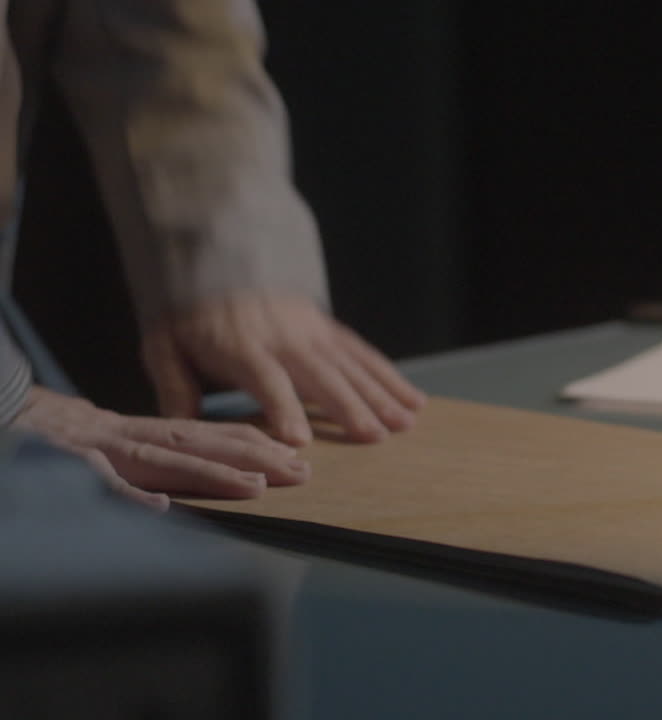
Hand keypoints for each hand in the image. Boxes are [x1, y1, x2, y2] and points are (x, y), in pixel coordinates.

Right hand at [12, 386, 308, 509]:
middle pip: (203, 445)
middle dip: (256, 457)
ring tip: (256, 487)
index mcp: (146, 433)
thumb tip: (201, 473)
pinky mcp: (67, 463)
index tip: (297, 459)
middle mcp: (132, 436)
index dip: (256, 447)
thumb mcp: (117, 442)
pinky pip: (99, 480)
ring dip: (212, 473)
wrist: (7, 415)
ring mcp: (101, 449)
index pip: (211, 437)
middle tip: (302, 472)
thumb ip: (159, 454)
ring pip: (164, 459)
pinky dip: (128, 492)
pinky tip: (158, 508)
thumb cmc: (63, 435)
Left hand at [141, 294, 426, 445]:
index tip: (299, 439)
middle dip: (348, 405)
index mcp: (240, 346)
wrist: (214, 261)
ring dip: (380, 394)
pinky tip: (412, 398)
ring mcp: (311, 330)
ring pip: (350, 364)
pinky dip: (389, 375)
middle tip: (374, 435)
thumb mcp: (164, 346)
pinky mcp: (328, 328)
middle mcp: (283, 337)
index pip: (266, 378)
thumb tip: (179, 428)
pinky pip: (363, 352)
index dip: (282, 407)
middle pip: (320, 374)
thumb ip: (173, 386)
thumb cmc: (187, 317)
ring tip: (404, 423)